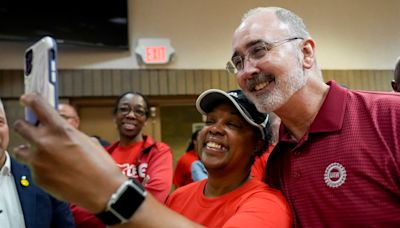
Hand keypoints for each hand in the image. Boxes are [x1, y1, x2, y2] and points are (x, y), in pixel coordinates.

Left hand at [13, 93, 125, 212]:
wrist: (102, 190)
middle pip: (20, 126)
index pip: (37, 105)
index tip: (27, 99)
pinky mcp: (37, 177)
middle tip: (34, 130)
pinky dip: (39, 167)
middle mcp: (45, 142)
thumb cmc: (101, 165)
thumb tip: (60, 134)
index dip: (30, 99)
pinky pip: (31, 168)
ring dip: (28, 149)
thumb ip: (68, 134)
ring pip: (19, 149)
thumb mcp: (87, 141)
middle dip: (26, 126)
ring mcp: (38, 161)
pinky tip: (54, 171)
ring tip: (41, 154)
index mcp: (60, 129)